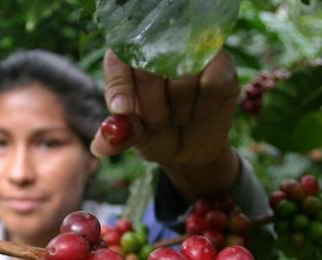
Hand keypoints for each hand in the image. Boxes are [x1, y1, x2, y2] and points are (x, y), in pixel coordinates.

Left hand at [91, 49, 241, 199]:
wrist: (191, 149)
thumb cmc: (156, 135)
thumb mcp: (136, 138)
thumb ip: (120, 136)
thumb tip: (99, 147)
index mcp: (129, 59)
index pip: (118, 61)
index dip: (120, 86)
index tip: (122, 110)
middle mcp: (160, 48)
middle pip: (151, 70)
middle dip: (153, 108)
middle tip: (158, 123)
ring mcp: (192, 52)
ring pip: (182, 78)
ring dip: (180, 110)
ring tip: (180, 116)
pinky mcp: (221, 64)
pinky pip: (211, 83)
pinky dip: (204, 105)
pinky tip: (201, 110)